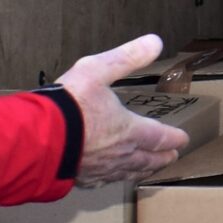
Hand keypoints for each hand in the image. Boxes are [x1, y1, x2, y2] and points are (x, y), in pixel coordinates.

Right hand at [55, 33, 189, 185]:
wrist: (38, 138)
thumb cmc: (70, 104)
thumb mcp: (98, 70)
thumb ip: (127, 58)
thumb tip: (155, 41)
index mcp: (129, 130)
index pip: (159, 136)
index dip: (173, 138)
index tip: (183, 140)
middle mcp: (120, 154)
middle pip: (147, 160)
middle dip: (161, 158)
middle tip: (171, 158)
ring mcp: (100, 170)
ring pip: (128, 173)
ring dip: (141, 170)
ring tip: (146, 169)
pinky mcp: (81, 179)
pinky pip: (103, 181)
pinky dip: (112, 178)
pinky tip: (108, 178)